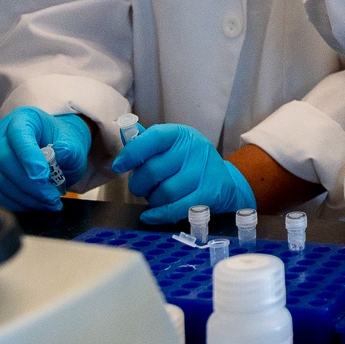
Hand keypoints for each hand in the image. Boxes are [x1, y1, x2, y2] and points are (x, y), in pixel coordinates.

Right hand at [0, 107, 91, 210]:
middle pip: (4, 161)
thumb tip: (60, 154)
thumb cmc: (62, 143)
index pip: (18, 134)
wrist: (55, 150)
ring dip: (24, 198)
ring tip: (48, 204)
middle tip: (52, 198)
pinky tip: (35, 206)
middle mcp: (0, 134)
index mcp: (22, 118)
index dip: (28, 156)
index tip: (44, 176)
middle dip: (29, 184)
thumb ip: (68, 148)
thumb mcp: (73, 142)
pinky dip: (15, 204)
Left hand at [111, 123, 256, 224]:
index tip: (119, 166)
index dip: (132, 153)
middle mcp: (195, 148)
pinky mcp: (209, 194)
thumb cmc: (190, 165)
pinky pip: (175, 208)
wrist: (225, 183)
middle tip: (142, 188)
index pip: (153, 138)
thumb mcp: (173, 147)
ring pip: (164, 192)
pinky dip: (159, 215)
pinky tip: (151, 215)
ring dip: (153, 200)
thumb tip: (125, 129)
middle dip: (139, 184)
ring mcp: (204, 171)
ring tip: (157, 197)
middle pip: (153, 170)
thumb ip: (148, 141)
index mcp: (182, 134)